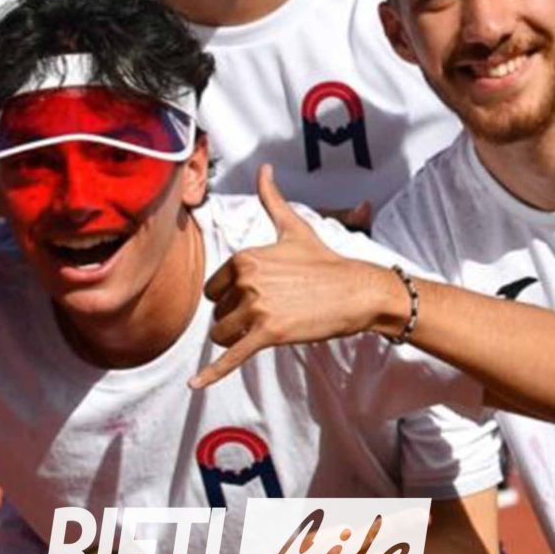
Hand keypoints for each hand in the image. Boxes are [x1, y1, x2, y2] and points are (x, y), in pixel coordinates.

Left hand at [191, 165, 398, 388]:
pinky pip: (231, 357)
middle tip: (273, 310)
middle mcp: (247, 280)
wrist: (359, 290)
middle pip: (217, 313)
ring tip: (271, 327)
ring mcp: (257, 308)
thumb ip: (272, 199)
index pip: (214, 289)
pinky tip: (195, 385)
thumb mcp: (295, 229)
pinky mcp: (268, 334)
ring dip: (240, 338)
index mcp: (246, 257)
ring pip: (223, 335)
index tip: (263, 294)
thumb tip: (263, 168)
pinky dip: (211, 374)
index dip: (234, 297)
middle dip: (238, 317)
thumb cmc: (326, 261)